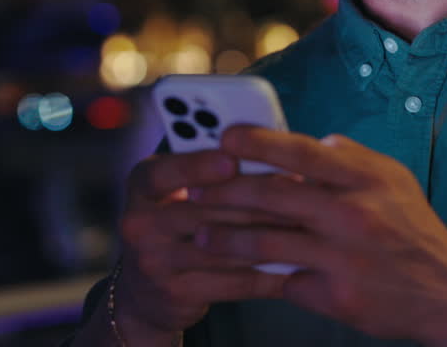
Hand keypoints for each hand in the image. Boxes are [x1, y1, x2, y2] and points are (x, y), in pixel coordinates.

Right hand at [115, 150, 290, 337]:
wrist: (146, 292)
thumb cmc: (177, 225)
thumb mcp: (177, 191)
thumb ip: (208, 170)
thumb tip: (266, 151)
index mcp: (141, 185)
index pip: (164, 172)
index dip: (197, 166)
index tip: (232, 161)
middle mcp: (139, 223)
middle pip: (204, 211)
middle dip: (259, 202)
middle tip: (301, 194)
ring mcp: (154, 262)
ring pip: (224, 247)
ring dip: (271, 238)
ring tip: (307, 228)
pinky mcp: (176, 294)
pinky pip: (233, 282)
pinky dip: (269, 274)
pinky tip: (296, 266)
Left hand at [192, 127, 446, 343]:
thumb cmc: (415, 230)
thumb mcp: (393, 180)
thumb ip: (351, 157)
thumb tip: (314, 140)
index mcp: (366, 179)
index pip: (302, 152)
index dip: (259, 142)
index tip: (224, 137)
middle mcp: (354, 215)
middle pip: (273, 197)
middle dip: (226, 193)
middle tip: (194, 191)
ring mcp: (344, 258)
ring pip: (268, 244)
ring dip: (227, 240)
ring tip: (201, 236)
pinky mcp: (338, 297)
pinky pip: (286, 282)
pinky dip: (260, 277)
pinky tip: (233, 274)